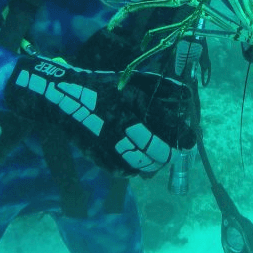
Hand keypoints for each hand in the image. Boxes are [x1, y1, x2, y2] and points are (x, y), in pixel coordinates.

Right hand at [5, 57, 195, 175]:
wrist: (62, 97)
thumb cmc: (100, 86)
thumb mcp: (131, 81)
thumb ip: (160, 88)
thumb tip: (186, 95)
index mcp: (130, 106)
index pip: (165, 127)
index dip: (182, 136)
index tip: (190, 140)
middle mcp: (121, 127)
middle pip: (156, 152)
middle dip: (167, 153)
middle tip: (172, 151)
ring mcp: (108, 144)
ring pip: (141, 165)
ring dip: (152, 164)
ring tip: (156, 158)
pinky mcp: (96, 156)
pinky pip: (122, 171)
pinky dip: (132, 169)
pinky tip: (135, 162)